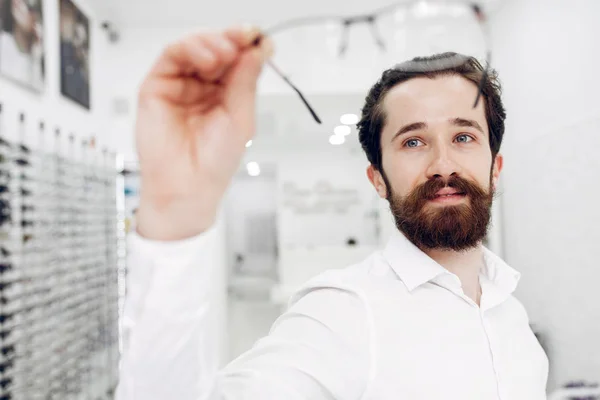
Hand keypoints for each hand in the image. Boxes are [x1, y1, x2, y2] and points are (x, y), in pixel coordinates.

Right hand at [135, 26, 272, 239]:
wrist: (188, 187)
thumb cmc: (215, 162)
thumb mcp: (241, 117)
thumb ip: (246, 80)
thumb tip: (258, 48)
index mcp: (226, 93)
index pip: (236, 59)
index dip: (248, 45)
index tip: (261, 38)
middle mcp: (202, 86)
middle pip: (216, 47)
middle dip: (231, 39)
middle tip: (244, 38)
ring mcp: (180, 85)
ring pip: (194, 46)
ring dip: (212, 42)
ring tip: (225, 54)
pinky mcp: (157, 86)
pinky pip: (172, 55)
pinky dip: (191, 49)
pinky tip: (208, 59)